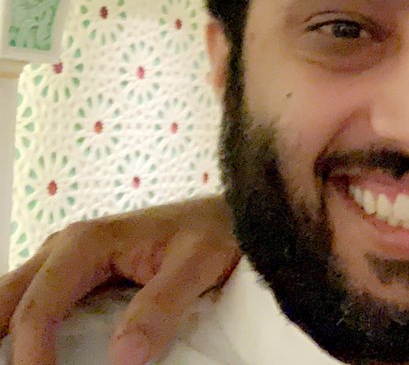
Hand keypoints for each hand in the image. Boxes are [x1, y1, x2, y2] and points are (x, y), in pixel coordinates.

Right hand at [0, 196, 240, 364]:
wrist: (231, 214)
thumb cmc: (215, 232)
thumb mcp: (197, 264)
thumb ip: (161, 306)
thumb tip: (123, 358)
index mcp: (85, 243)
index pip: (38, 306)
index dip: (31, 352)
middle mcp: (65, 248)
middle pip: (7, 298)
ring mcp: (66, 260)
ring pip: (16, 298)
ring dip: (7, 332)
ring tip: (15, 362)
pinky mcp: (76, 274)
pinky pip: (37, 302)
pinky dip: (27, 329)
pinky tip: (33, 353)